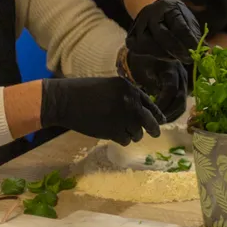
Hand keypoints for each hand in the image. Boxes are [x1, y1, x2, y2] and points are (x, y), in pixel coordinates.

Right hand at [41, 77, 164, 145]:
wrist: (64, 100)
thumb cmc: (84, 92)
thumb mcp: (111, 87)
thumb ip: (127, 97)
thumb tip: (142, 111)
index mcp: (130, 89)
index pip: (150, 104)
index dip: (156, 114)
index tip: (161, 120)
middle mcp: (130, 103)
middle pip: (150, 121)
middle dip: (154, 129)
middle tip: (156, 134)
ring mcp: (123, 118)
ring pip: (137, 133)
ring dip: (133, 134)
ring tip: (123, 131)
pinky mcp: (113, 131)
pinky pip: (126, 140)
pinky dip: (123, 140)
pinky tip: (115, 136)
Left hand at [123, 51, 187, 121]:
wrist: (148, 51)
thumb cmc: (142, 61)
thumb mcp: (141, 69)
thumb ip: (147, 83)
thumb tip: (150, 101)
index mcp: (171, 69)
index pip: (171, 90)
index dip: (162, 103)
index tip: (151, 113)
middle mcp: (182, 76)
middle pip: (180, 99)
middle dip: (168, 113)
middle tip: (155, 121)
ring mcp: (184, 82)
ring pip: (183, 104)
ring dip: (171, 115)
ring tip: (159, 122)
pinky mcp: (183, 88)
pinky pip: (181, 104)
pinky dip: (173, 113)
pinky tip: (163, 118)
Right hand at [126, 0, 200, 63]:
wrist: (155, 9)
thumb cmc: (176, 17)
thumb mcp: (188, 21)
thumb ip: (196, 37)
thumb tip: (206, 54)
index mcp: (168, 7)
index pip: (179, 26)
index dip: (189, 41)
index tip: (198, 53)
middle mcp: (150, 14)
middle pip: (162, 36)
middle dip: (177, 50)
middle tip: (189, 59)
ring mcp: (138, 25)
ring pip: (149, 44)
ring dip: (165, 55)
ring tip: (176, 56)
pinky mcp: (131, 37)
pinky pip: (140, 50)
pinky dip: (153, 55)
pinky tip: (164, 55)